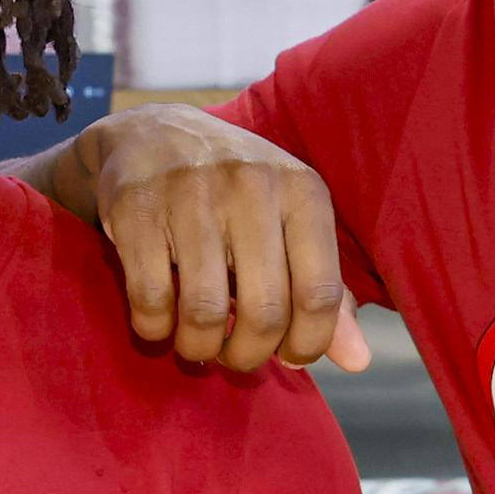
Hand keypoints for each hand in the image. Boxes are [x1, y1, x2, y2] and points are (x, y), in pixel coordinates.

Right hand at [78, 107, 368, 377]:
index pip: (320, 293)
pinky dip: (154, 328)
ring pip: (205, 312)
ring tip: (198, 343)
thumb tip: (358, 361)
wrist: (150, 132)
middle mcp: (252, 186)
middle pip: (264, 312)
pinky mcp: (137, 210)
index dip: (308, 344)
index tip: (290, 357)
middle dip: (249, 355)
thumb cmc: (234, 191)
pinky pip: (152, 300)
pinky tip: (160, 322)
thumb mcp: (289, 224)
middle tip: (235, 356)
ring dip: (199, 347)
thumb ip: (325, 292)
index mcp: (302, 190)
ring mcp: (191, 195)